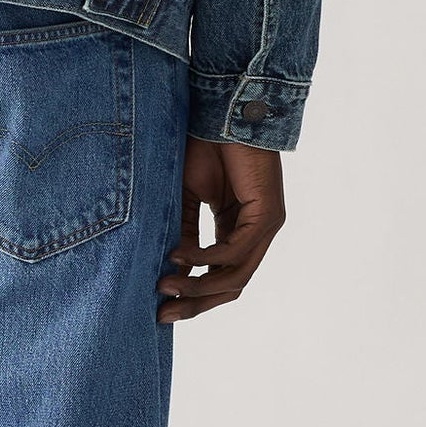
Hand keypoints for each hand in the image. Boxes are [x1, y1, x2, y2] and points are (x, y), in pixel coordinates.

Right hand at [156, 135, 285, 322]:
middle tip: (162, 315)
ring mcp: (264, 227)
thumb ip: (183, 230)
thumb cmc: (204, 145)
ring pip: (235, 275)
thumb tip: (169, 269)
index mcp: (235, 228)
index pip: (218, 275)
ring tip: (166, 287)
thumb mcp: (186, 195)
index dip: (191, 294)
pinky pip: (235, 250)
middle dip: (195, 303)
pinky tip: (178, 256)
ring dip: (198, 287)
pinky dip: (206, 258)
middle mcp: (254, 232)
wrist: (222, 111)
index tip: (158, 305)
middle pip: (229, 285)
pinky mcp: (268, 216)